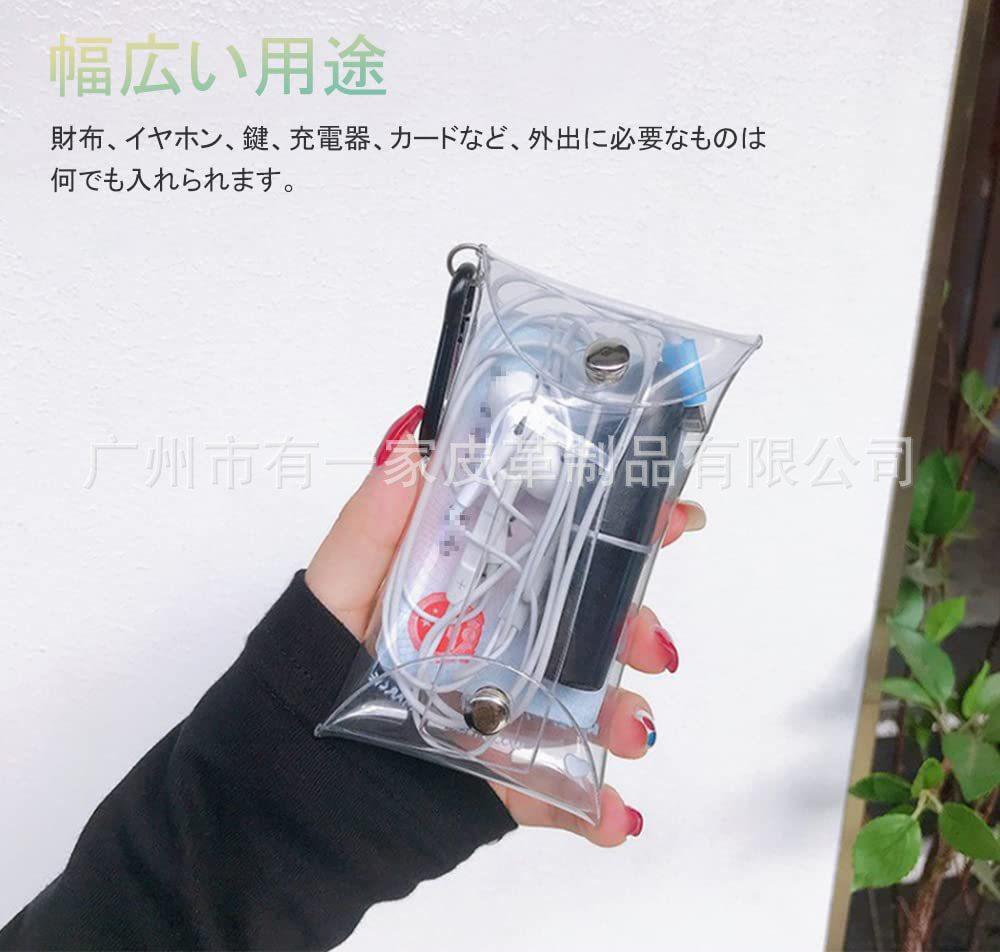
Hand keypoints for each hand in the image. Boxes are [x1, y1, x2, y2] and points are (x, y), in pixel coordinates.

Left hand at [306, 405, 703, 846]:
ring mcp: (510, 710)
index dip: (618, 523)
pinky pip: (558, 792)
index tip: (670, 514)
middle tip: (653, 642)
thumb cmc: (311, 662)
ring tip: (631, 733)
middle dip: (635, 627)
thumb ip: (375, 520)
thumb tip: (414, 436)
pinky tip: (614, 819)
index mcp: (475, 584)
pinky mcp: (504, 776)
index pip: (558, 542)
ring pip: (588, 707)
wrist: (285, 777)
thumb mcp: (337, 585)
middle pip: (589, 624)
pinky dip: (593, 810)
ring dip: (624, 717)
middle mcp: (504, 640)